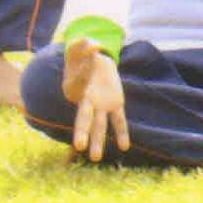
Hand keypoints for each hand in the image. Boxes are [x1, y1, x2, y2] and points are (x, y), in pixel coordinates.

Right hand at [60, 37, 128, 161]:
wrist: (93, 62)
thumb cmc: (82, 55)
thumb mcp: (80, 47)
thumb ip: (83, 46)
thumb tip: (93, 45)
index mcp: (76, 88)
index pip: (79, 87)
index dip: (81, 80)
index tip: (86, 71)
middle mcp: (87, 101)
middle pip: (84, 118)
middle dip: (82, 131)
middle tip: (79, 146)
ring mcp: (100, 105)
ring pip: (98, 125)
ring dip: (97, 140)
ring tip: (95, 158)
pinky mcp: (115, 104)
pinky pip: (118, 120)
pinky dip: (122, 132)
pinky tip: (125, 146)